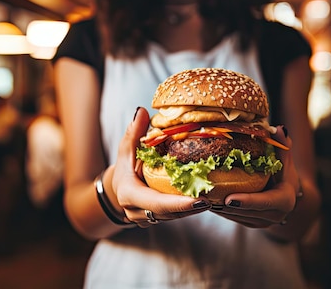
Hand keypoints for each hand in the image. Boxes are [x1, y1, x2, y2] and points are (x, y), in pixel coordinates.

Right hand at [110, 107, 211, 227]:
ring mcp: (146, 220)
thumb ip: (134, 132)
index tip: (200, 200)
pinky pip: (174, 216)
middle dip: (191, 208)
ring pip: (173, 217)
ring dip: (192, 210)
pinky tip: (205, 200)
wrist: (117, 188)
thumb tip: (142, 111)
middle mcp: (137, 212)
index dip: (179, 204)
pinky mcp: (156, 220)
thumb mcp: (126, 148)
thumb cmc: (124, 166)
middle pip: (169, 213)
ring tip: (213, 198)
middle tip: (212, 199)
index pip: (157, 203)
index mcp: (129, 194)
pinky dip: (188, 209)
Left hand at [210, 126, 299, 227]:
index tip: (229, 198)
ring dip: (219, 208)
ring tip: (201, 196)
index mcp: (285, 200)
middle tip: (205, 194)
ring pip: (236, 216)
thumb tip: (279, 129)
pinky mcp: (250, 224)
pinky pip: (232, 218)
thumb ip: (282, 146)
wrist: (287, 195)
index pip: (265, 202)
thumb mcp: (286, 160)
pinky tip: (206, 198)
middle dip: (225, 205)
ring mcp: (262, 223)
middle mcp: (275, 216)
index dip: (247, 201)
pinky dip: (220, 209)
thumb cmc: (284, 173)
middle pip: (246, 211)